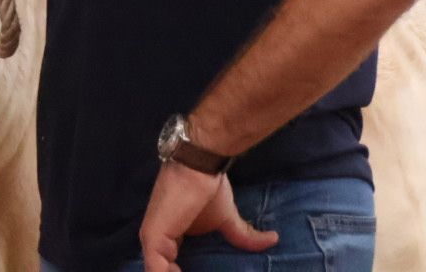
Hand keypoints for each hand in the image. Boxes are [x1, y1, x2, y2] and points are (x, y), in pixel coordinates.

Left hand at [139, 163, 277, 271]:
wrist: (200, 165)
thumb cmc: (209, 187)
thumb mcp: (228, 218)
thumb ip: (243, 235)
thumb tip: (273, 239)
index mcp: (169, 236)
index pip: (169, 264)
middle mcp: (156, 239)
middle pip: (162, 268)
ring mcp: (151, 239)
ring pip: (157, 271)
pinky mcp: (152, 237)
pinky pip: (155, 269)